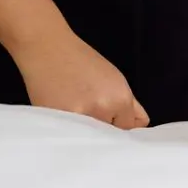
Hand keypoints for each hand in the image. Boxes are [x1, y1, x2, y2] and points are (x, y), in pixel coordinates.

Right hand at [12, 30, 149, 129]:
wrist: (47, 49)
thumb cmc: (81, 60)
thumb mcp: (113, 78)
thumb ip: (129, 104)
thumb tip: (140, 126)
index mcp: (120, 98)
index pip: (129, 128)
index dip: (119, 123)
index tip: (109, 117)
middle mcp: (104, 110)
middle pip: (110, 136)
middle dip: (103, 128)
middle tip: (90, 109)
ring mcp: (81, 118)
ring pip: (91, 139)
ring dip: (87, 131)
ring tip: (76, 109)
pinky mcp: (60, 123)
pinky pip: (72, 137)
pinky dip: (70, 130)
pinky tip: (63, 112)